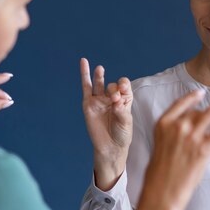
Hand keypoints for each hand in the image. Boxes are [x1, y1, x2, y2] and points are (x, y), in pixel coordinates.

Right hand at [80, 58, 132, 189]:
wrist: (110, 147)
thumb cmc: (122, 135)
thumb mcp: (125, 123)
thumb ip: (121, 110)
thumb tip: (115, 101)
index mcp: (125, 100)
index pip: (125, 86)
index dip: (124, 86)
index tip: (122, 91)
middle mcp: (112, 98)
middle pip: (113, 86)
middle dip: (114, 90)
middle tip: (115, 99)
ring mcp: (99, 100)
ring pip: (99, 83)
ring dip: (99, 75)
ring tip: (100, 68)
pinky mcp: (88, 104)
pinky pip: (86, 87)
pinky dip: (84, 74)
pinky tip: (84, 62)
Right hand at [141, 90, 209, 209]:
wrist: (163, 189)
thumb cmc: (160, 171)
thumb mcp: (159, 143)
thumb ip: (172, 131)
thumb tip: (189, 124)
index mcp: (164, 124)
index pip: (181, 103)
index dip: (192, 97)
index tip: (200, 92)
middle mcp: (178, 126)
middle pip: (196, 111)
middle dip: (206, 109)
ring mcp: (192, 136)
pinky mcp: (205, 147)